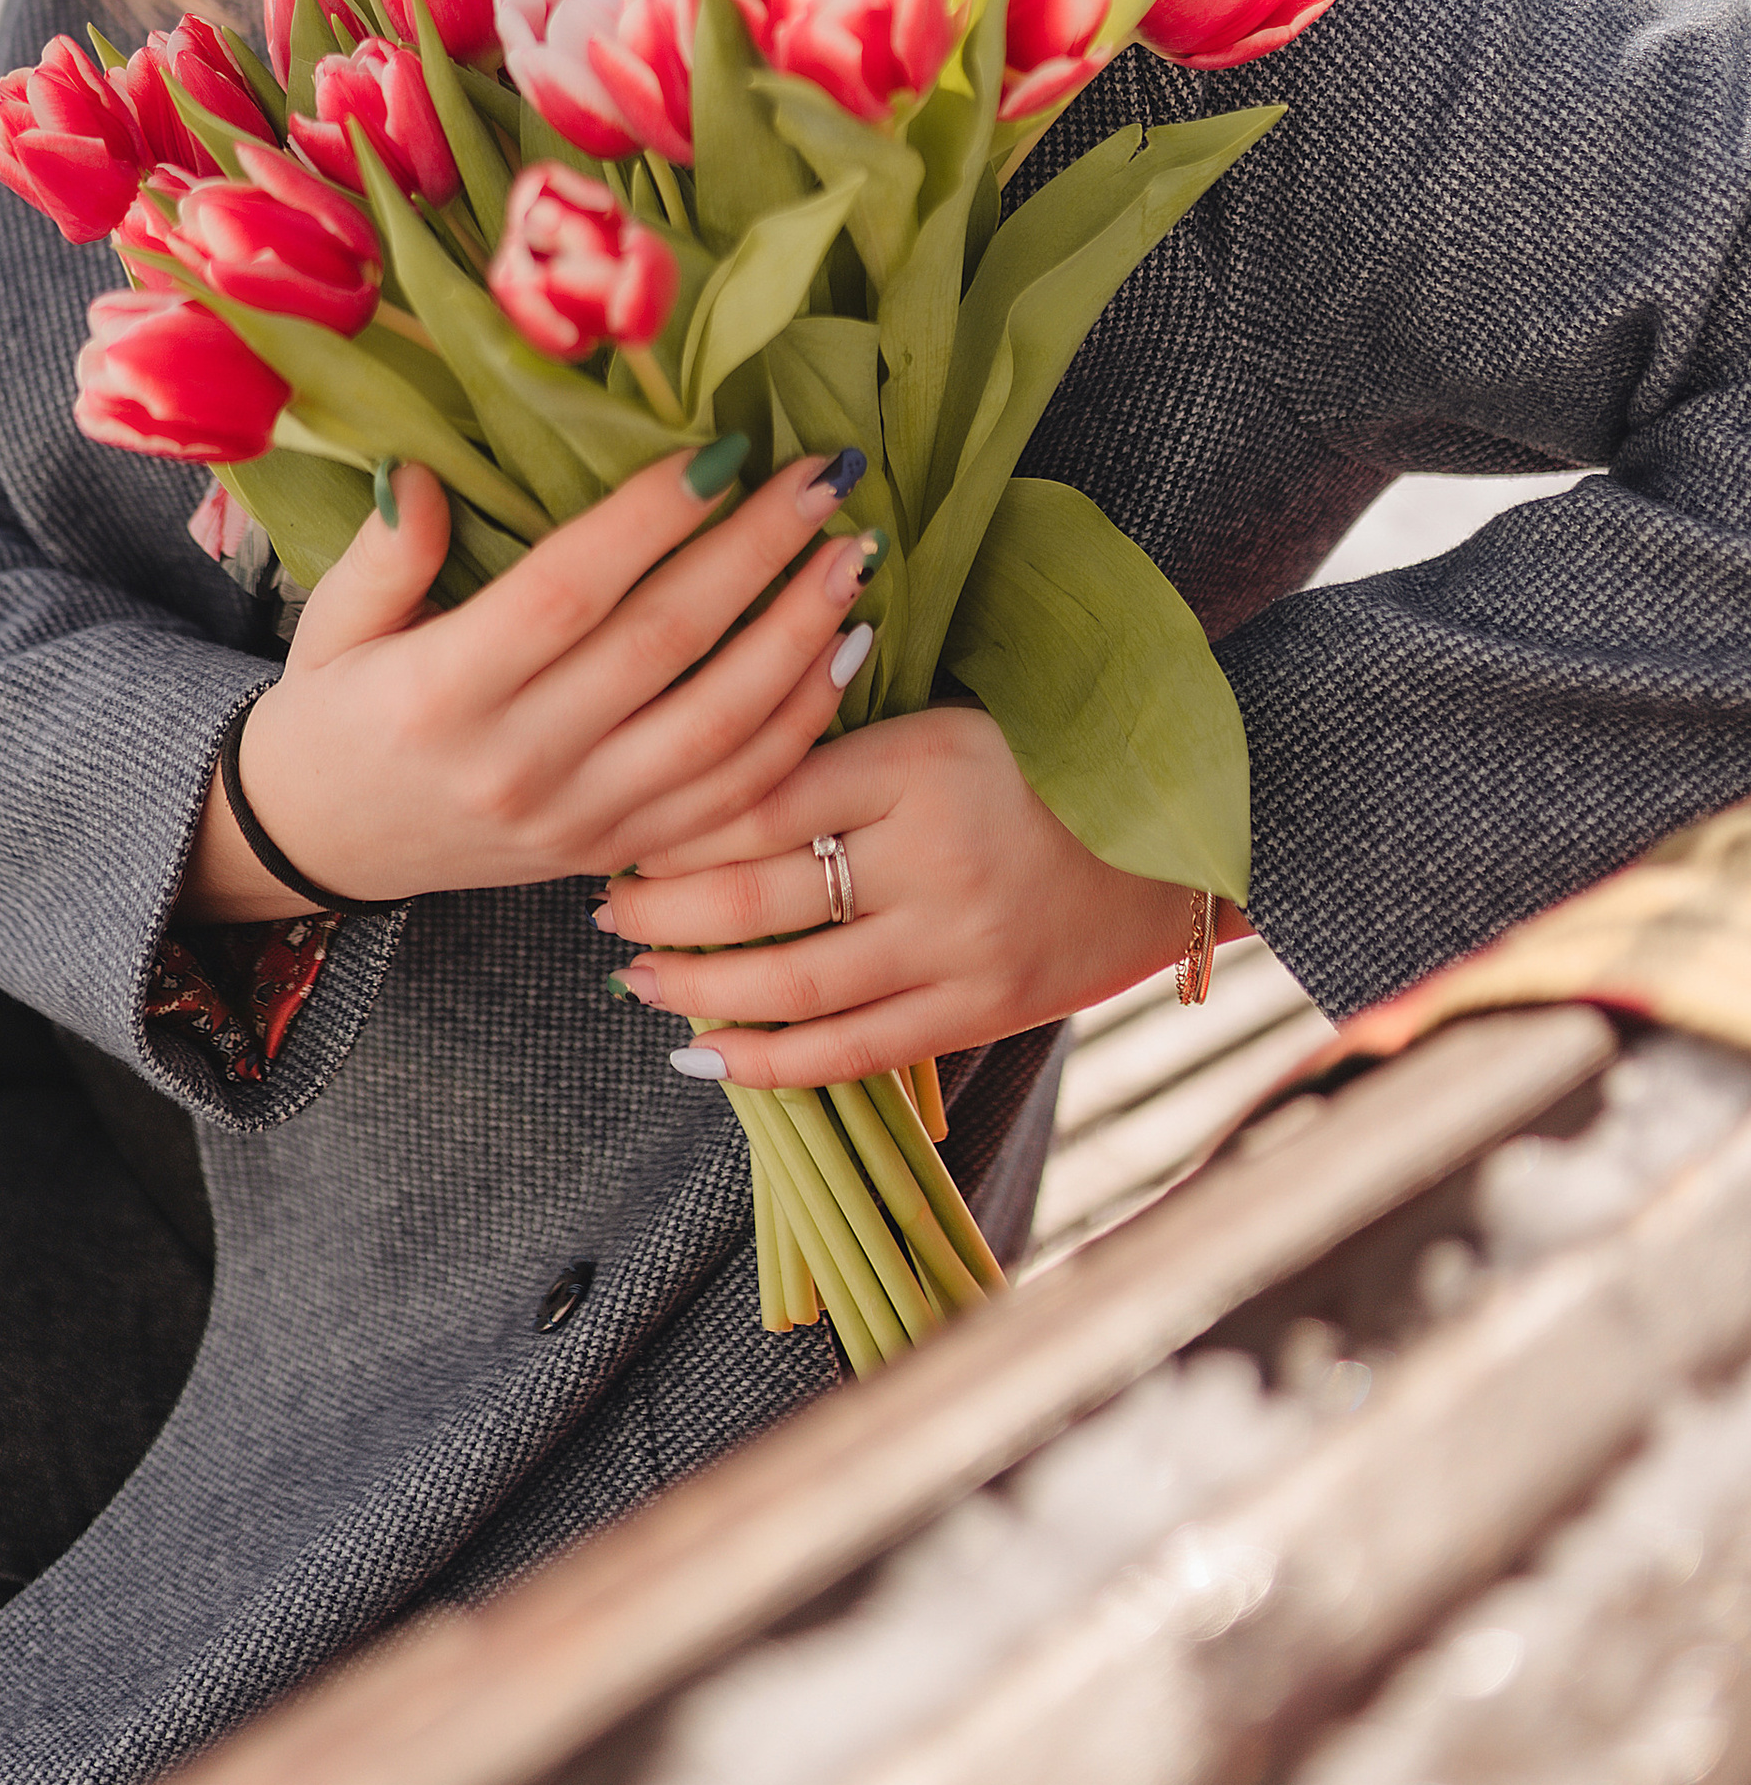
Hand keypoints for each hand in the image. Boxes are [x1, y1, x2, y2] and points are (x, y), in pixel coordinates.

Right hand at [181, 445, 882, 920]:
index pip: (565, 593)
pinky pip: (731, 796)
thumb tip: (422, 471)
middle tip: (825, 479)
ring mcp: (576, 819)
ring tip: (853, 557)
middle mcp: (516, 763)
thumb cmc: (335, 707)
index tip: (725, 449)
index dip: (650, 519)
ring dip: (799, 637)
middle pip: (663, 647)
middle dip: (757, 554)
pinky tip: (843, 655)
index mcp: (438, 693)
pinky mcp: (616, 853)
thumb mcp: (332, 621)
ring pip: (718, 728)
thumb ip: (387, 550)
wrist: (326, 845)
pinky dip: (799, 726)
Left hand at [594, 703, 1200, 1083]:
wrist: (1180, 839)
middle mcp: (934, 854)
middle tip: (603, 907)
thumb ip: (838, 746)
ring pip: (793, 981)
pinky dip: (768, 1061)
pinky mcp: (983, 1010)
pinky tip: (705, 1055)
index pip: (759, 792)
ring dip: (697, 987)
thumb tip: (703, 757)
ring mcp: (960, 944)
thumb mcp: (941, 723)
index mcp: (918, 759)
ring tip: (638, 979)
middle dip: (662, 906)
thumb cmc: (1042, 765)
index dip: (675, 819)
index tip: (623, 826)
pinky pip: (853, 1050)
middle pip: (758, 891)